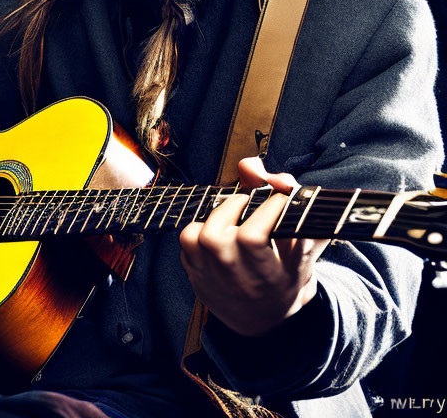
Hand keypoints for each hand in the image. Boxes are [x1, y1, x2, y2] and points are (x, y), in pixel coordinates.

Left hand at [179, 156, 328, 335]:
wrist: (264, 320)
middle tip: (252, 202)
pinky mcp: (193, 273)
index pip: (252, 237)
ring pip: (200, 235)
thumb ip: (295, 207)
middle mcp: (234, 281)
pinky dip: (202, 226)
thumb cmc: (288, 275)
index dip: (267, 209)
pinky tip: (220, 228)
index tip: (280, 198)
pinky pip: (187, 239)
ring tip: (236, 213)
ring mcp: (210, 278)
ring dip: (219, 215)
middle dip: (237, 206)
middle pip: (217, 236)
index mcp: (268, 278)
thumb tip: (260, 170)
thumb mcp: (302, 246)